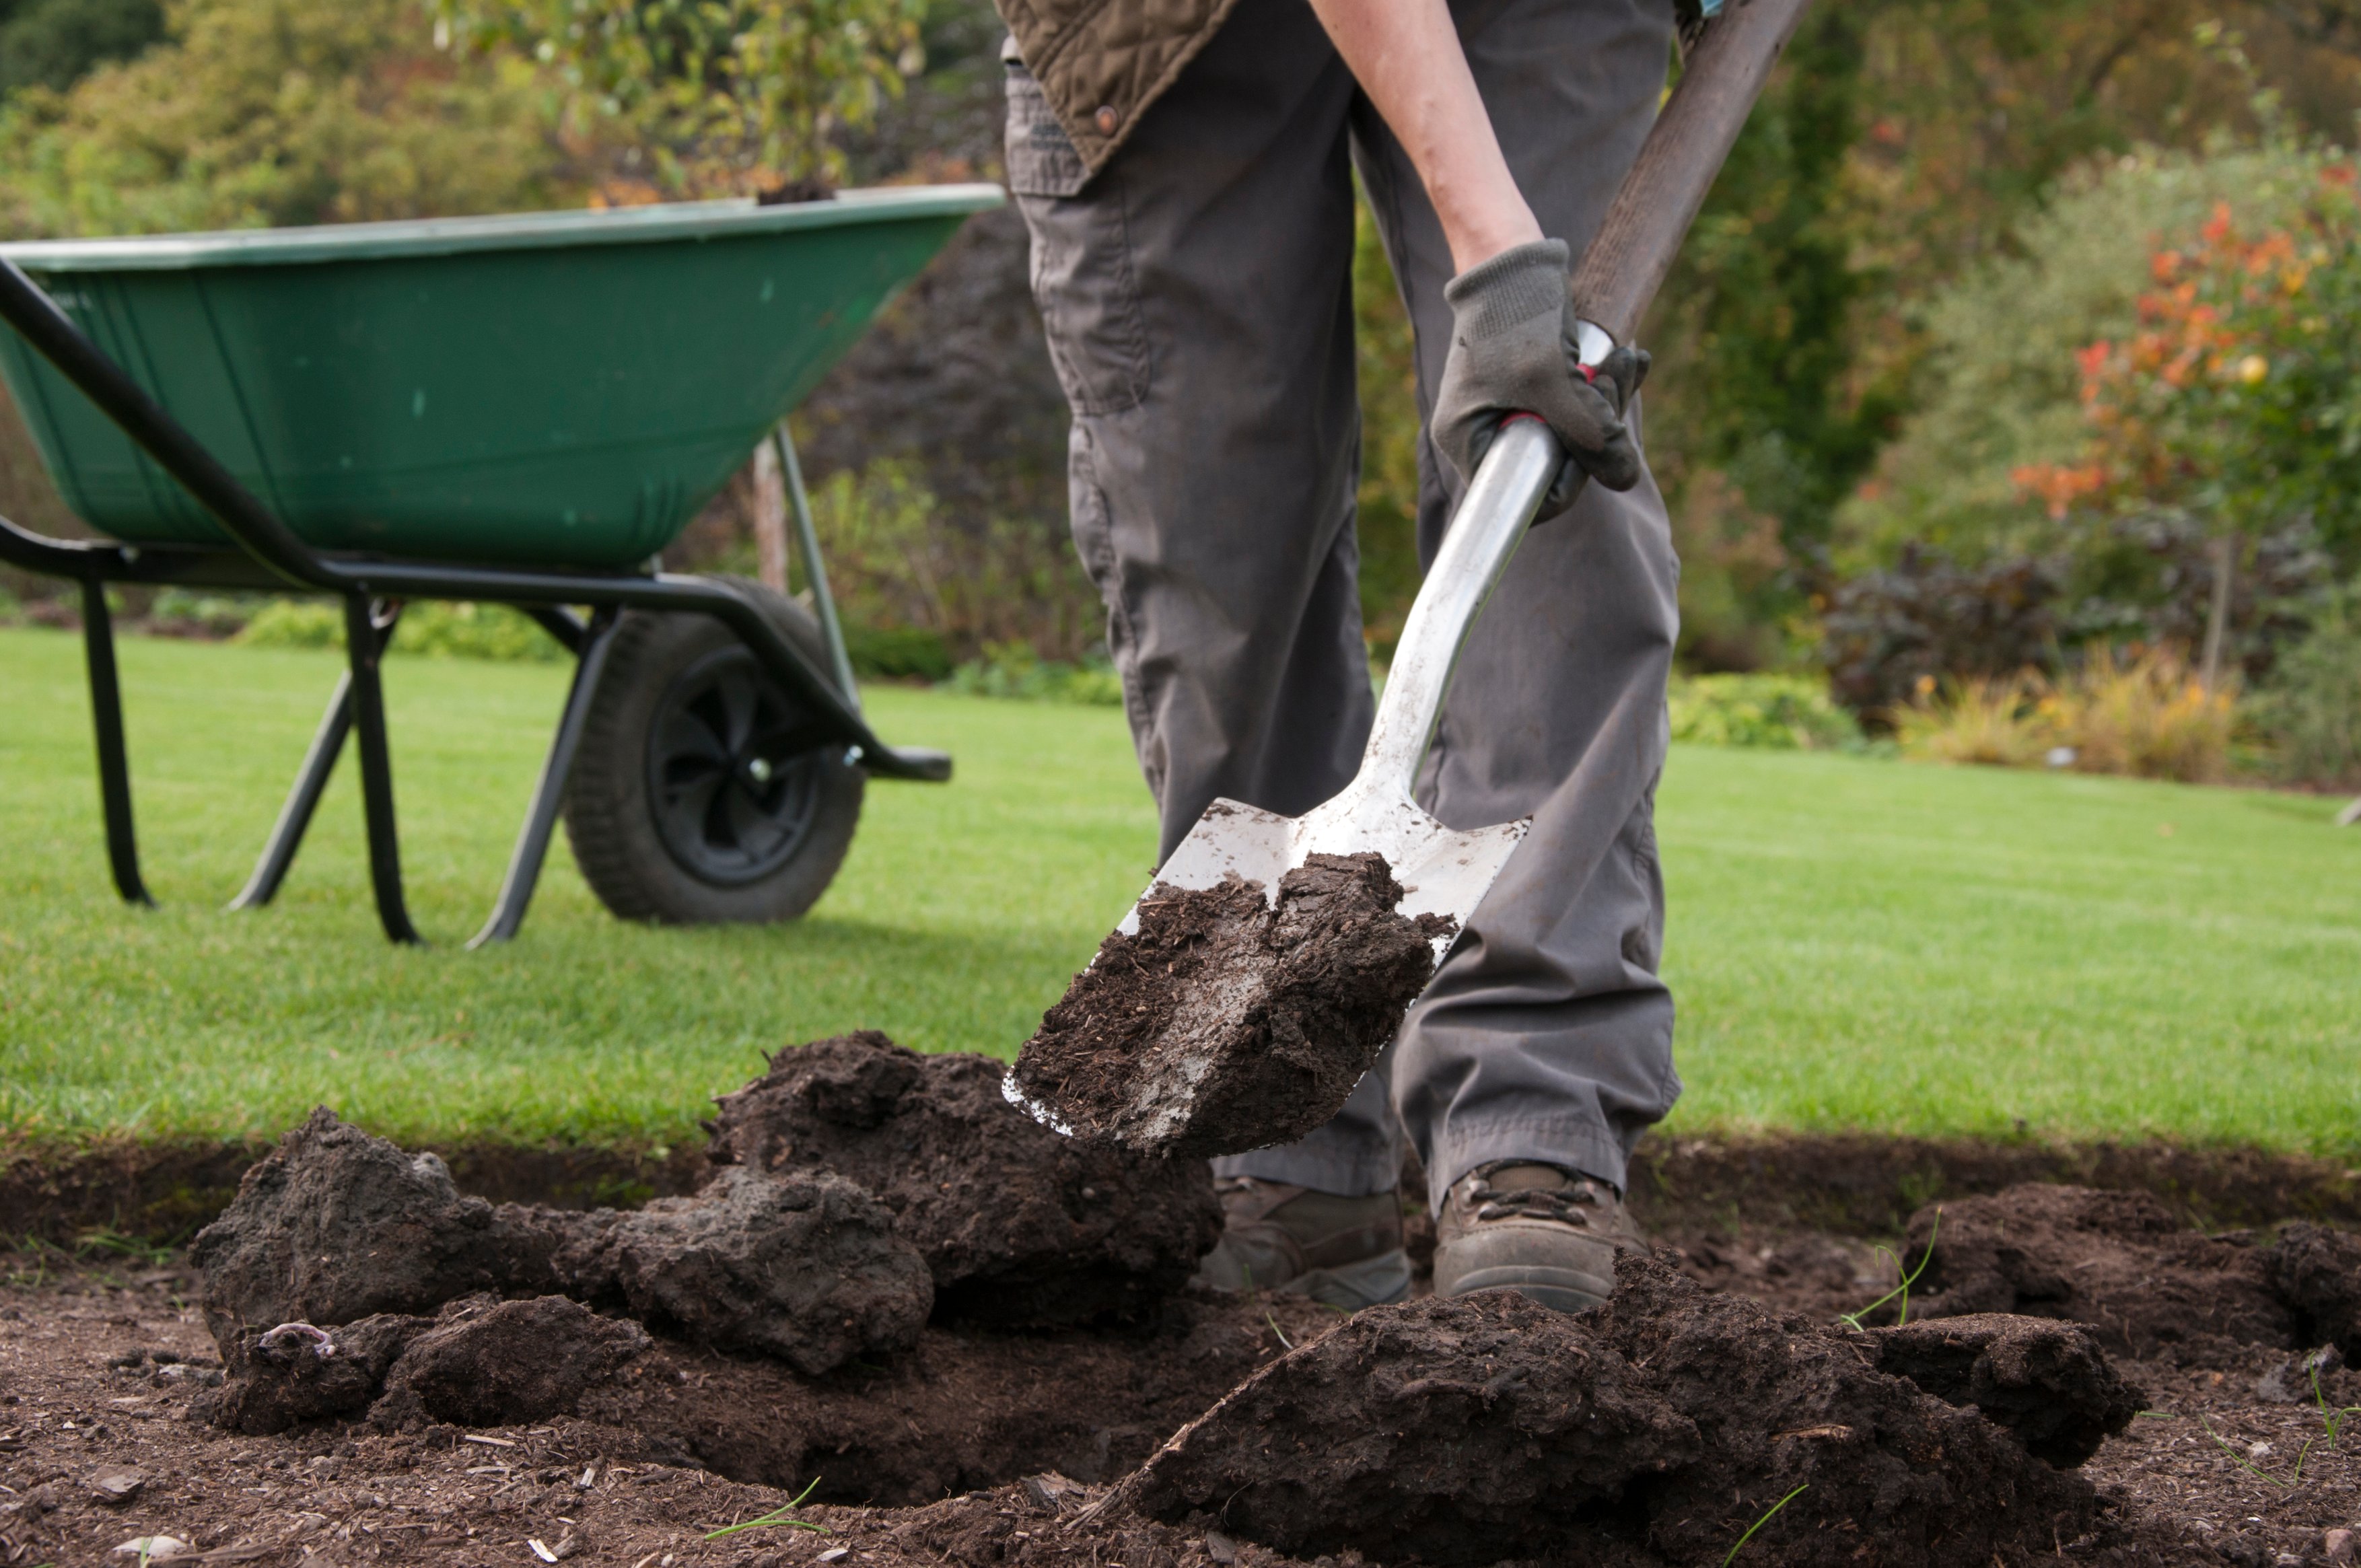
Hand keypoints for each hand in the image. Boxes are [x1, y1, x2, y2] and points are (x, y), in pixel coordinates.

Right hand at [1430, 240, 1646, 515]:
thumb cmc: (1516, 314)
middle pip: (1555, 463)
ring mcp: (1505, 409)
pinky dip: (1600, 386)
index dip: (1572, 476)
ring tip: (1624, 360)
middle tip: (1612, 379)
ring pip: (1572, 432)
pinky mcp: (1530, 387)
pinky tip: (1624, 360)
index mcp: (1466, 441)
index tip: (1597, 435)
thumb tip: (1625, 479)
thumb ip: (1591, 434)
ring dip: (1606, 400)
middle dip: (1598, 426)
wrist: (1510, 254)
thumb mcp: (1554, 380)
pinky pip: (1574, 405)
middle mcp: (1482, 431)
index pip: (1525, 496)